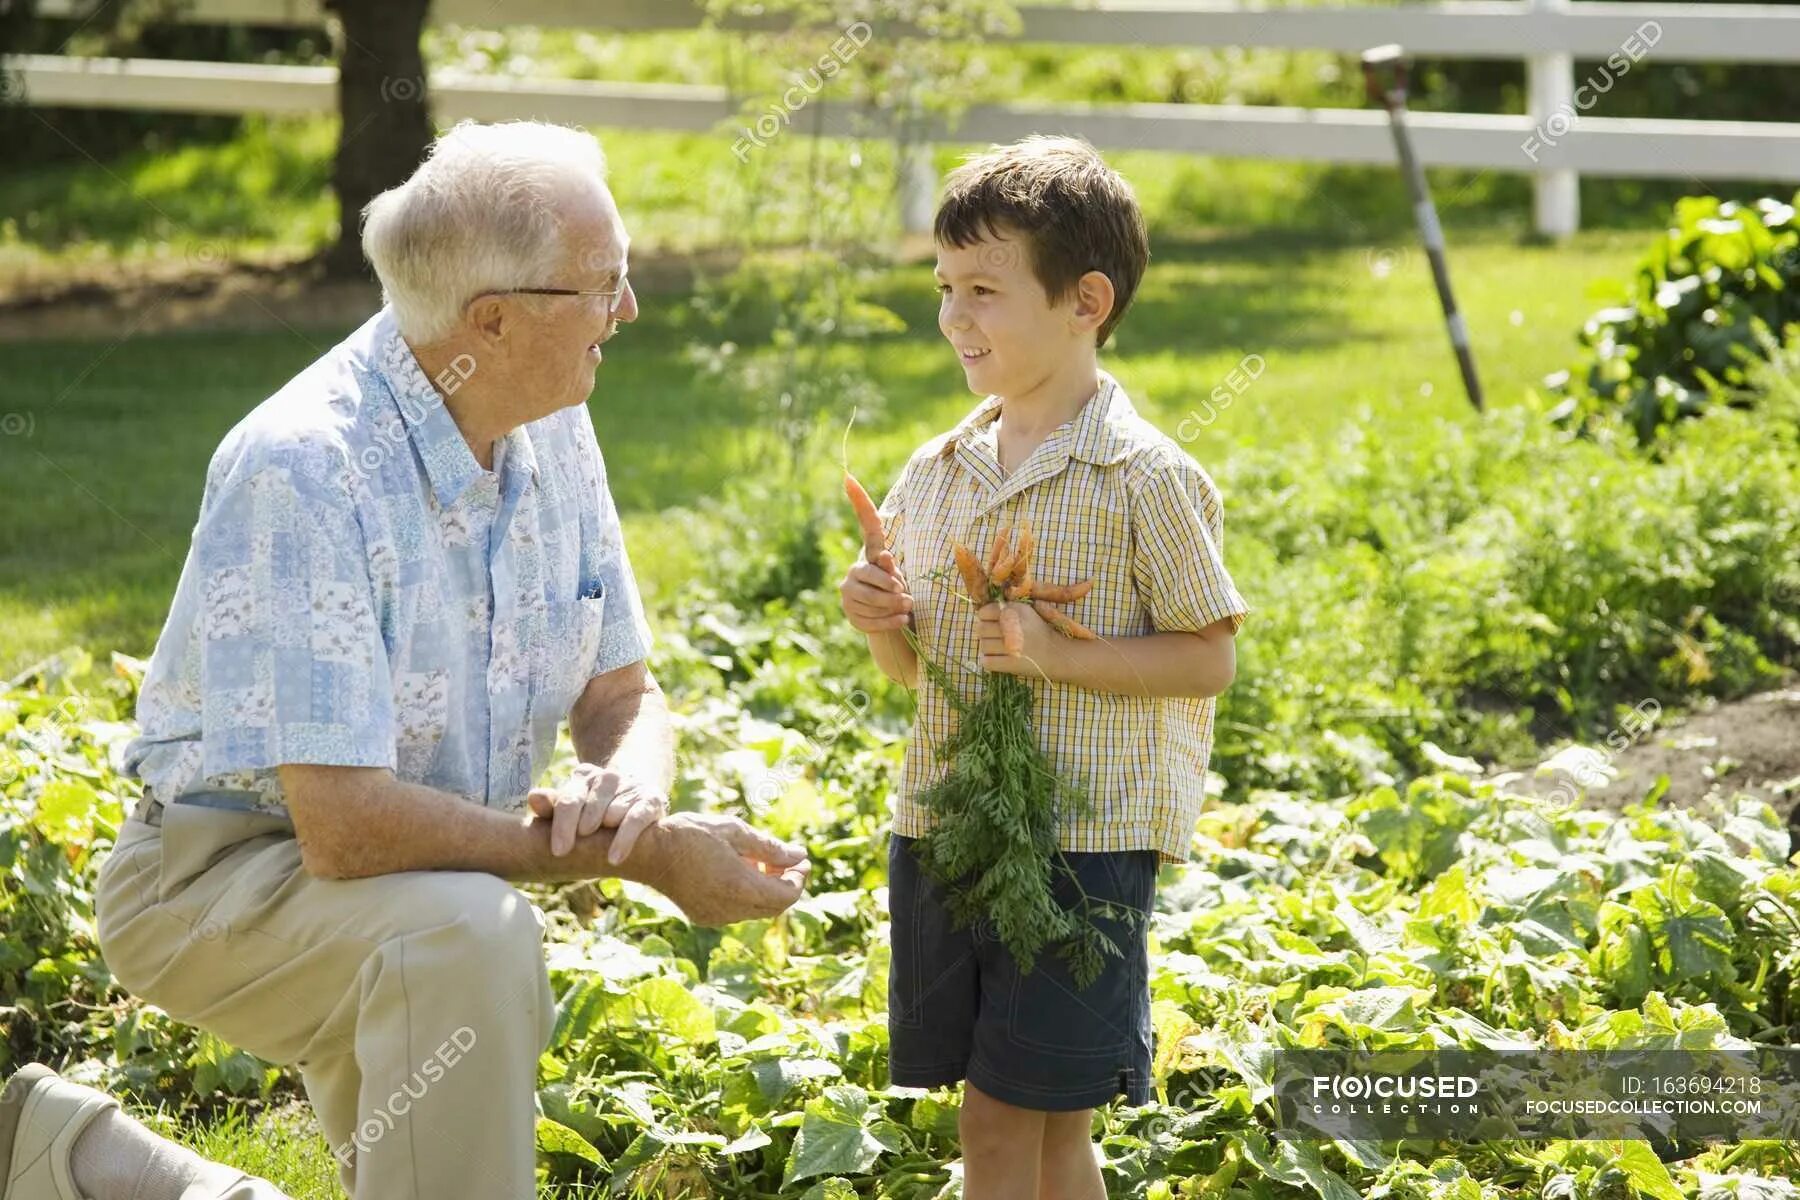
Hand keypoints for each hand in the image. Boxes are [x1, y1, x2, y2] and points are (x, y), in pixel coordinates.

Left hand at [527, 763, 666, 862]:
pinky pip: (636, 820)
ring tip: (602, 848)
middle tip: (583, 844)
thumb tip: (533, 797)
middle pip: (590, 807)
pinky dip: (624, 839)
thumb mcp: (572, 811)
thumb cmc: (594, 814)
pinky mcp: (652, 799)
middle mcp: (608, 777)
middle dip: (584, 830)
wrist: (638, 803)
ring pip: (613, 813)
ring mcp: (631, 786)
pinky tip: (614, 858)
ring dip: (607, 833)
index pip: (569, 800)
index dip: (563, 826)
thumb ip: (552, 807)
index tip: (559, 851)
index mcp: (583, 776)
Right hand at [631, 812, 811, 925]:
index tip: (801, 860)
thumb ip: (769, 847)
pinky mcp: (704, 916)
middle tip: (786, 861)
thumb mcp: (734, 831)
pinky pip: (737, 912)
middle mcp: (730, 908)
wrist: (649, 852)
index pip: (787, 895)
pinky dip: (747, 896)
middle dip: (786, 884)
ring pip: (757, 911)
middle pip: (775, 906)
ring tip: (760, 862)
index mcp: (740, 886)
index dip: (799, 878)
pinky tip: (739, 872)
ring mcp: (716, 916)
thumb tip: (800, 856)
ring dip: (766, 890)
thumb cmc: (690, 834)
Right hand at [838, 558, 912, 634]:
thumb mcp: (889, 571)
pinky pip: (871, 624)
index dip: (885, 581)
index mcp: (855, 570)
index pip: (868, 574)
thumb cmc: (886, 579)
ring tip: (908, 609)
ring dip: (892, 611)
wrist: (881, 598)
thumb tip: (886, 554)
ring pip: (871, 611)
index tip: (901, 588)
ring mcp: (848, 605)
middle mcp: (847, 587)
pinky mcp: (854, 620)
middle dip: (891, 599)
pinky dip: (889, 623)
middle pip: (869, 596)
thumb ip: (887, 564)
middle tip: (909, 601)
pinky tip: (903, 620)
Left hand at [977, 600, 1059, 678]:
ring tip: (999, 650)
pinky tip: (998, 659)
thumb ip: (1006, 610)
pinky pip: (986, 662)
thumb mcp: (1027, 613)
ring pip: (983, 646)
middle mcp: (1014, 626)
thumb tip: (980, 614)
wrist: (1058, 654)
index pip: (985, 612)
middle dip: (985, 634)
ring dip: (987, 649)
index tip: (992, 623)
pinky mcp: (1012, 663)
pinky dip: (989, 662)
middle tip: (995, 638)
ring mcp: (1012, 646)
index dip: (985, 618)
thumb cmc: (1039, 633)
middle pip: (980, 629)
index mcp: (1017, 610)